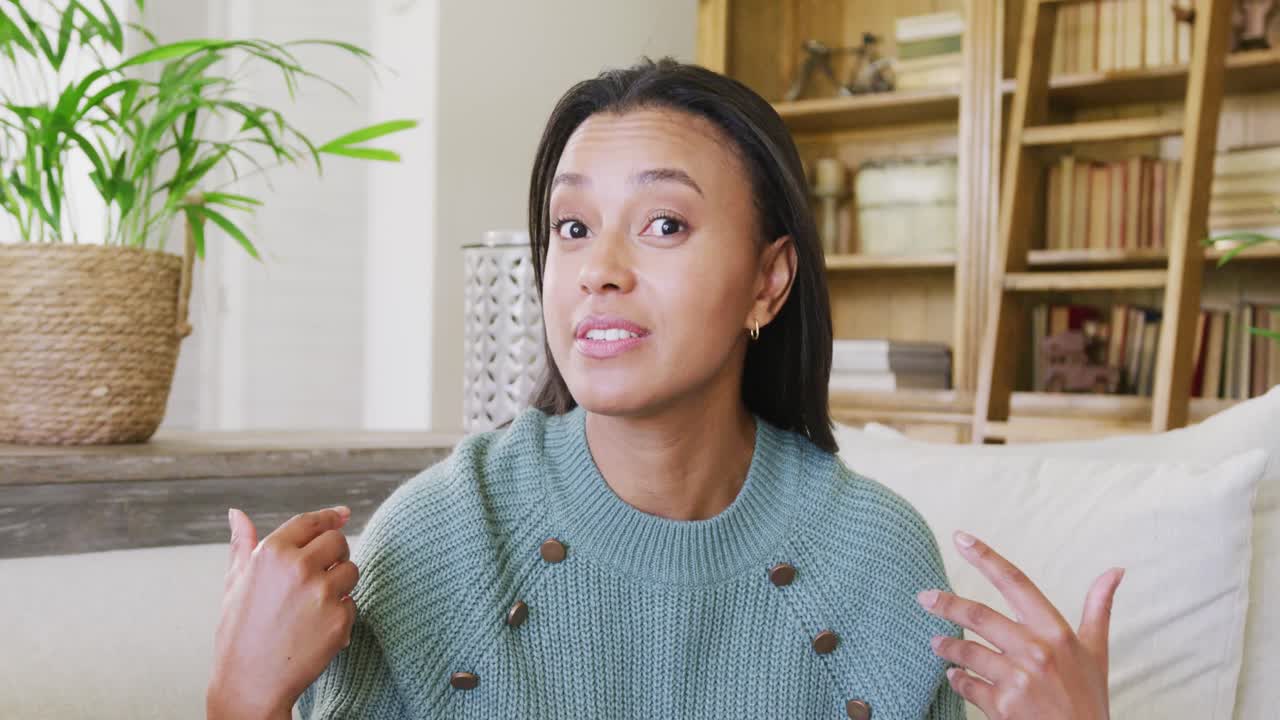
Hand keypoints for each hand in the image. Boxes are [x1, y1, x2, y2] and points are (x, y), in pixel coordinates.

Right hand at [207, 507, 359, 719]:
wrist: (249, 683)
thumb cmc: (238, 632)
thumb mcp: (234, 582)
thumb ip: (242, 544)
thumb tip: (236, 513)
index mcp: (271, 553)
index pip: (312, 522)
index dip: (330, 517)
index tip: (343, 514)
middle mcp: (299, 567)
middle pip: (338, 541)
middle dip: (335, 554)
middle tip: (320, 574)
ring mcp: (322, 593)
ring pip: (351, 570)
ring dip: (340, 584)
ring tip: (313, 606)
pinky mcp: (339, 619)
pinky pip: (352, 603)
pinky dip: (340, 614)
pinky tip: (316, 630)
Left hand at [916, 530, 1122, 719]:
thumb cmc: (1088, 698)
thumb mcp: (1096, 652)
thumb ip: (1099, 608)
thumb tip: (1115, 571)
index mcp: (1057, 632)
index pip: (1015, 582)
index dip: (986, 557)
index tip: (961, 538)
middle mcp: (1036, 651)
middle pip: (978, 615)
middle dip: (945, 604)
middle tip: (924, 598)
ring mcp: (1018, 680)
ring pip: (967, 651)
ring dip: (947, 646)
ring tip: (938, 644)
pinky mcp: (1002, 707)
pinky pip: (967, 684)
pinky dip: (957, 678)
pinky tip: (955, 676)